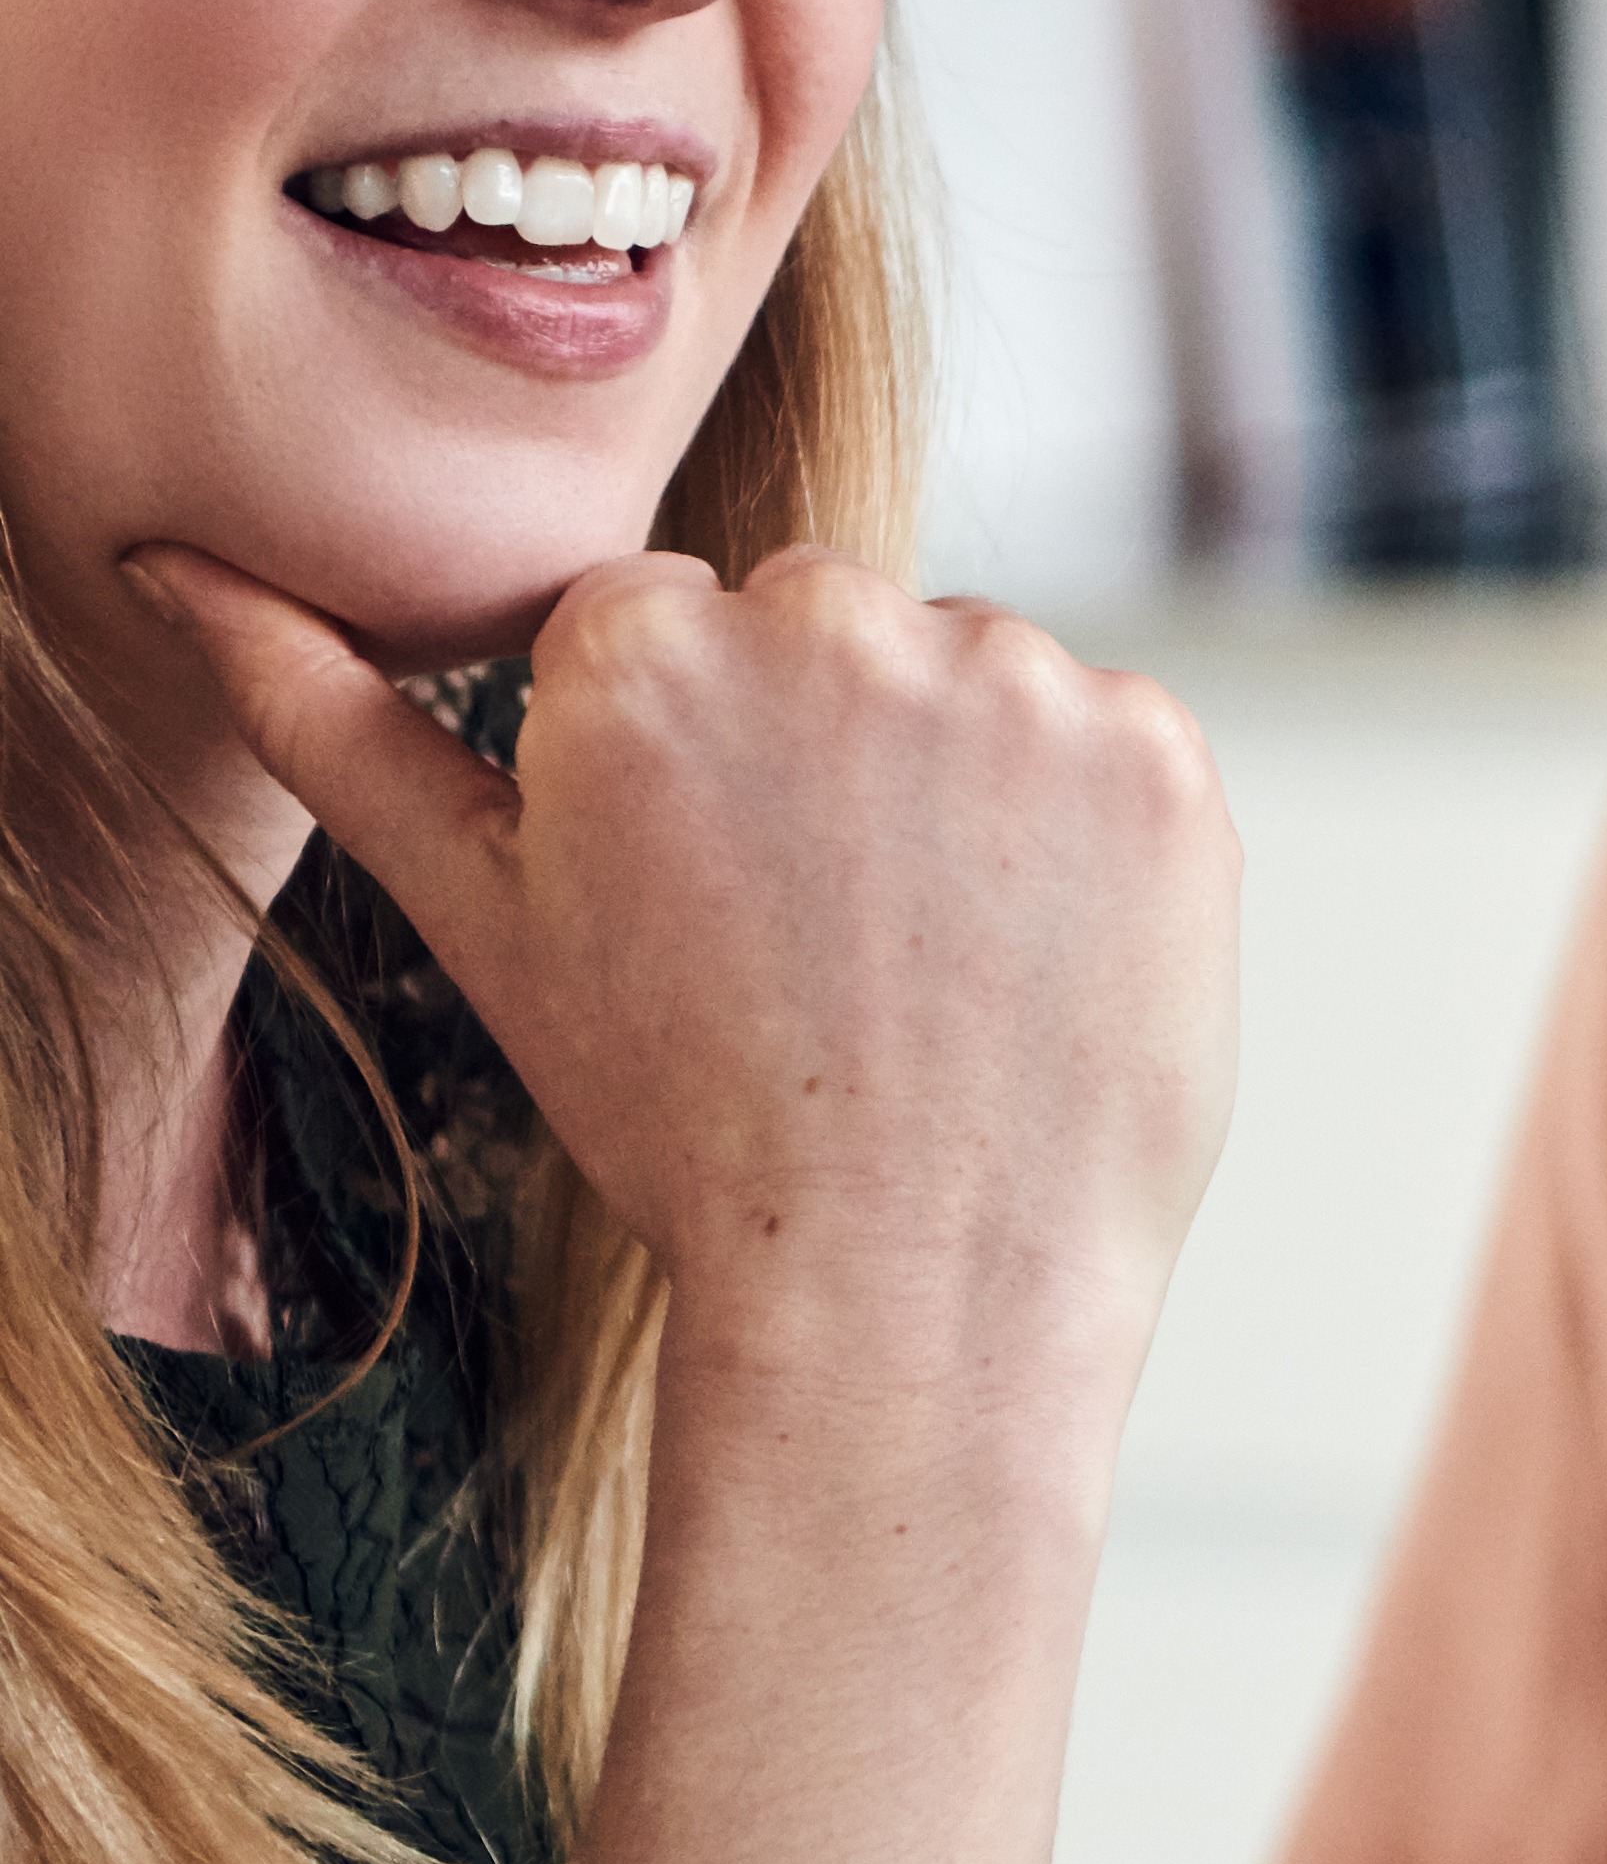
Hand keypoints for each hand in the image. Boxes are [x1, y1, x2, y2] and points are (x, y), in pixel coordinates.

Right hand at [125, 541, 1238, 1392]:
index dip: (693, 775)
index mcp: (640, 633)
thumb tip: (189, 572)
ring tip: (929, 963)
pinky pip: (1111, 741)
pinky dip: (1087, 838)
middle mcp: (830, 615)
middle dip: (824, 752)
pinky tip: (1035, 959)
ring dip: (961, 785)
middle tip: (820, 942)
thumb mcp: (487, 920)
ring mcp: (1015, 677)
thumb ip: (336, 721)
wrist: (904, 1291)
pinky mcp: (1161, 748)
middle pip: (826, 628)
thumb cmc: (684, 1121)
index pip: (670, 624)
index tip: (711, 894)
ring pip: (973, 678)